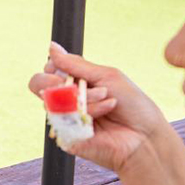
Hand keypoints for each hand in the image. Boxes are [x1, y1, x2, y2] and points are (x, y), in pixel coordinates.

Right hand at [30, 42, 169, 173]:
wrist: (145, 136)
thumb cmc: (132, 105)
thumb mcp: (105, 75)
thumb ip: (75, 64)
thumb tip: (51, 47)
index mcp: (75, 84)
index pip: (48, 70)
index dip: (52, 67)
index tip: (65, 70)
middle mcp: (67, 101)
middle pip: (39, 85)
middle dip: (56, 82)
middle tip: (78, 86)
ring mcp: (65, 119)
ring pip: (54, 101)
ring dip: (85, 98)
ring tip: (109, 102)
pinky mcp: (66, 136)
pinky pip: (64, 119)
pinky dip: (87, 113)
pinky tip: (102, 119)